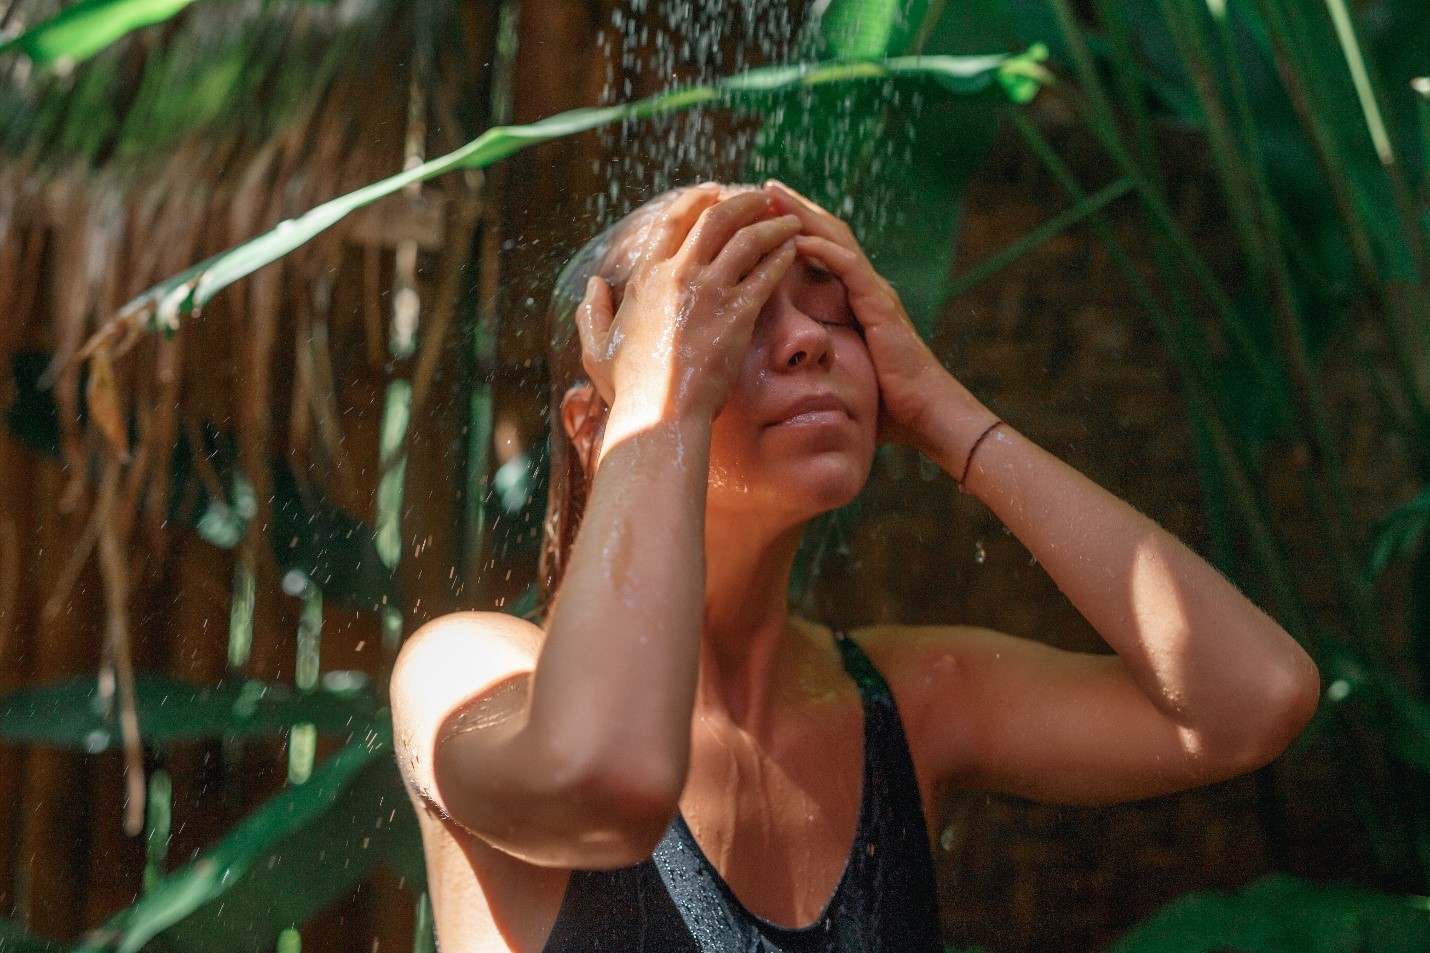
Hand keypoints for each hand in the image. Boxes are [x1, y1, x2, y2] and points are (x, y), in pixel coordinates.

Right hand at [577, 187, 800, 424]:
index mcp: (646, 278)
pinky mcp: (738, 314)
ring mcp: (710, 292)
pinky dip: (783, 255)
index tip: (714, 190)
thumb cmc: (629, 389)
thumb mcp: (596, 348)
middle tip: (760, 197)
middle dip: (742, 200)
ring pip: (748, 239)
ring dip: (772, 224)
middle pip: (716, 218)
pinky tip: (794, 248)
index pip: (673, 221)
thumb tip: (593, 285)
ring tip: (789, 220)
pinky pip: (767, 272)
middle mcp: (678, 275)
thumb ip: (591, 312)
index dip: (695, 200)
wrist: (660, 414)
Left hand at [763, 180, 954, 449]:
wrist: (924, 416)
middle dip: (795, 207)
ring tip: (774, 196)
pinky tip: (797, 239)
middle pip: (827, 232)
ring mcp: (875, 293)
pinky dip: (823, 251)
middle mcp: (867, 286)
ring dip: (804, 215)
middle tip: (763, 185)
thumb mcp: (843, 366)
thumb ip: (820, 350)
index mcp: (857, 295)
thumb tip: (785, 358)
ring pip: (837, 239)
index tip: (763, 209)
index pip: (823, 247)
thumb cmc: (885, 401)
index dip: (795, 225)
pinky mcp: (880, 307)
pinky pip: (849, 269)